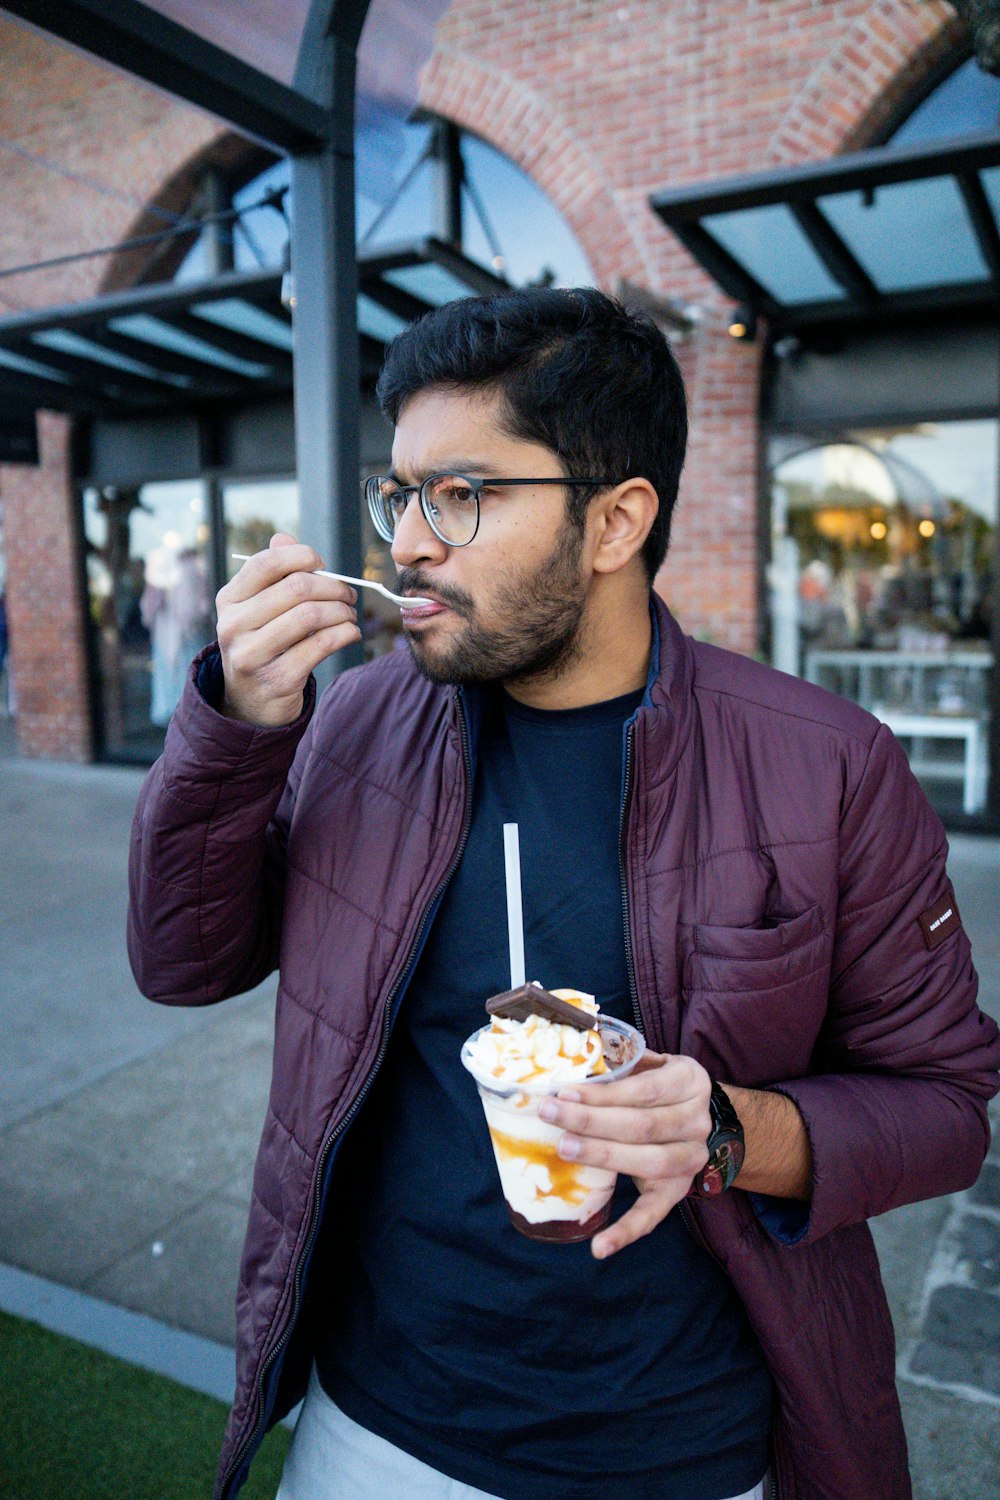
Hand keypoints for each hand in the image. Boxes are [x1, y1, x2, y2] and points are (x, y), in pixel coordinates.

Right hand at [216, 533, 360, 725]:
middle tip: (348, 594)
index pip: (266, 562)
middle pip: (297, 588)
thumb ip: (272, 573)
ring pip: (312, 615)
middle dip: (333, 586)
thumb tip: (284, 538)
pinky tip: (350, 632)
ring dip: (342, 611)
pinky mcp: (278, 678)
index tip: (321, 564)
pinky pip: (323, 644)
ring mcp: (253, 654)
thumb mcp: (258, 608)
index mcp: (230, 600)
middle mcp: (235, 625)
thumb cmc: (263, 644)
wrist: (251, 702)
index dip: (302, 556)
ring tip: (349, 614)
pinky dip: (346, 633)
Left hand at [537, 1051, 711, 1259]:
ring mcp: (691, 1159)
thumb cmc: (662, 1086)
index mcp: (689, 1081)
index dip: (603, 1094)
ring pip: (649, 1162)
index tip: (563, 1092)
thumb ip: (622, 1062)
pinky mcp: (679, 1191)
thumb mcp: (653, 1063)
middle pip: (642, 1125)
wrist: (709, 1117)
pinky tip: (598, 1248)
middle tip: (550, 1115)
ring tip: (563, 1149)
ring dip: (603, 1156)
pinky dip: (626, 1233)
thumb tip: (571, 1058)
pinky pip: (654, 1215)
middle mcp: (696, 1121)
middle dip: (592, 1121)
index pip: (643, 1089)